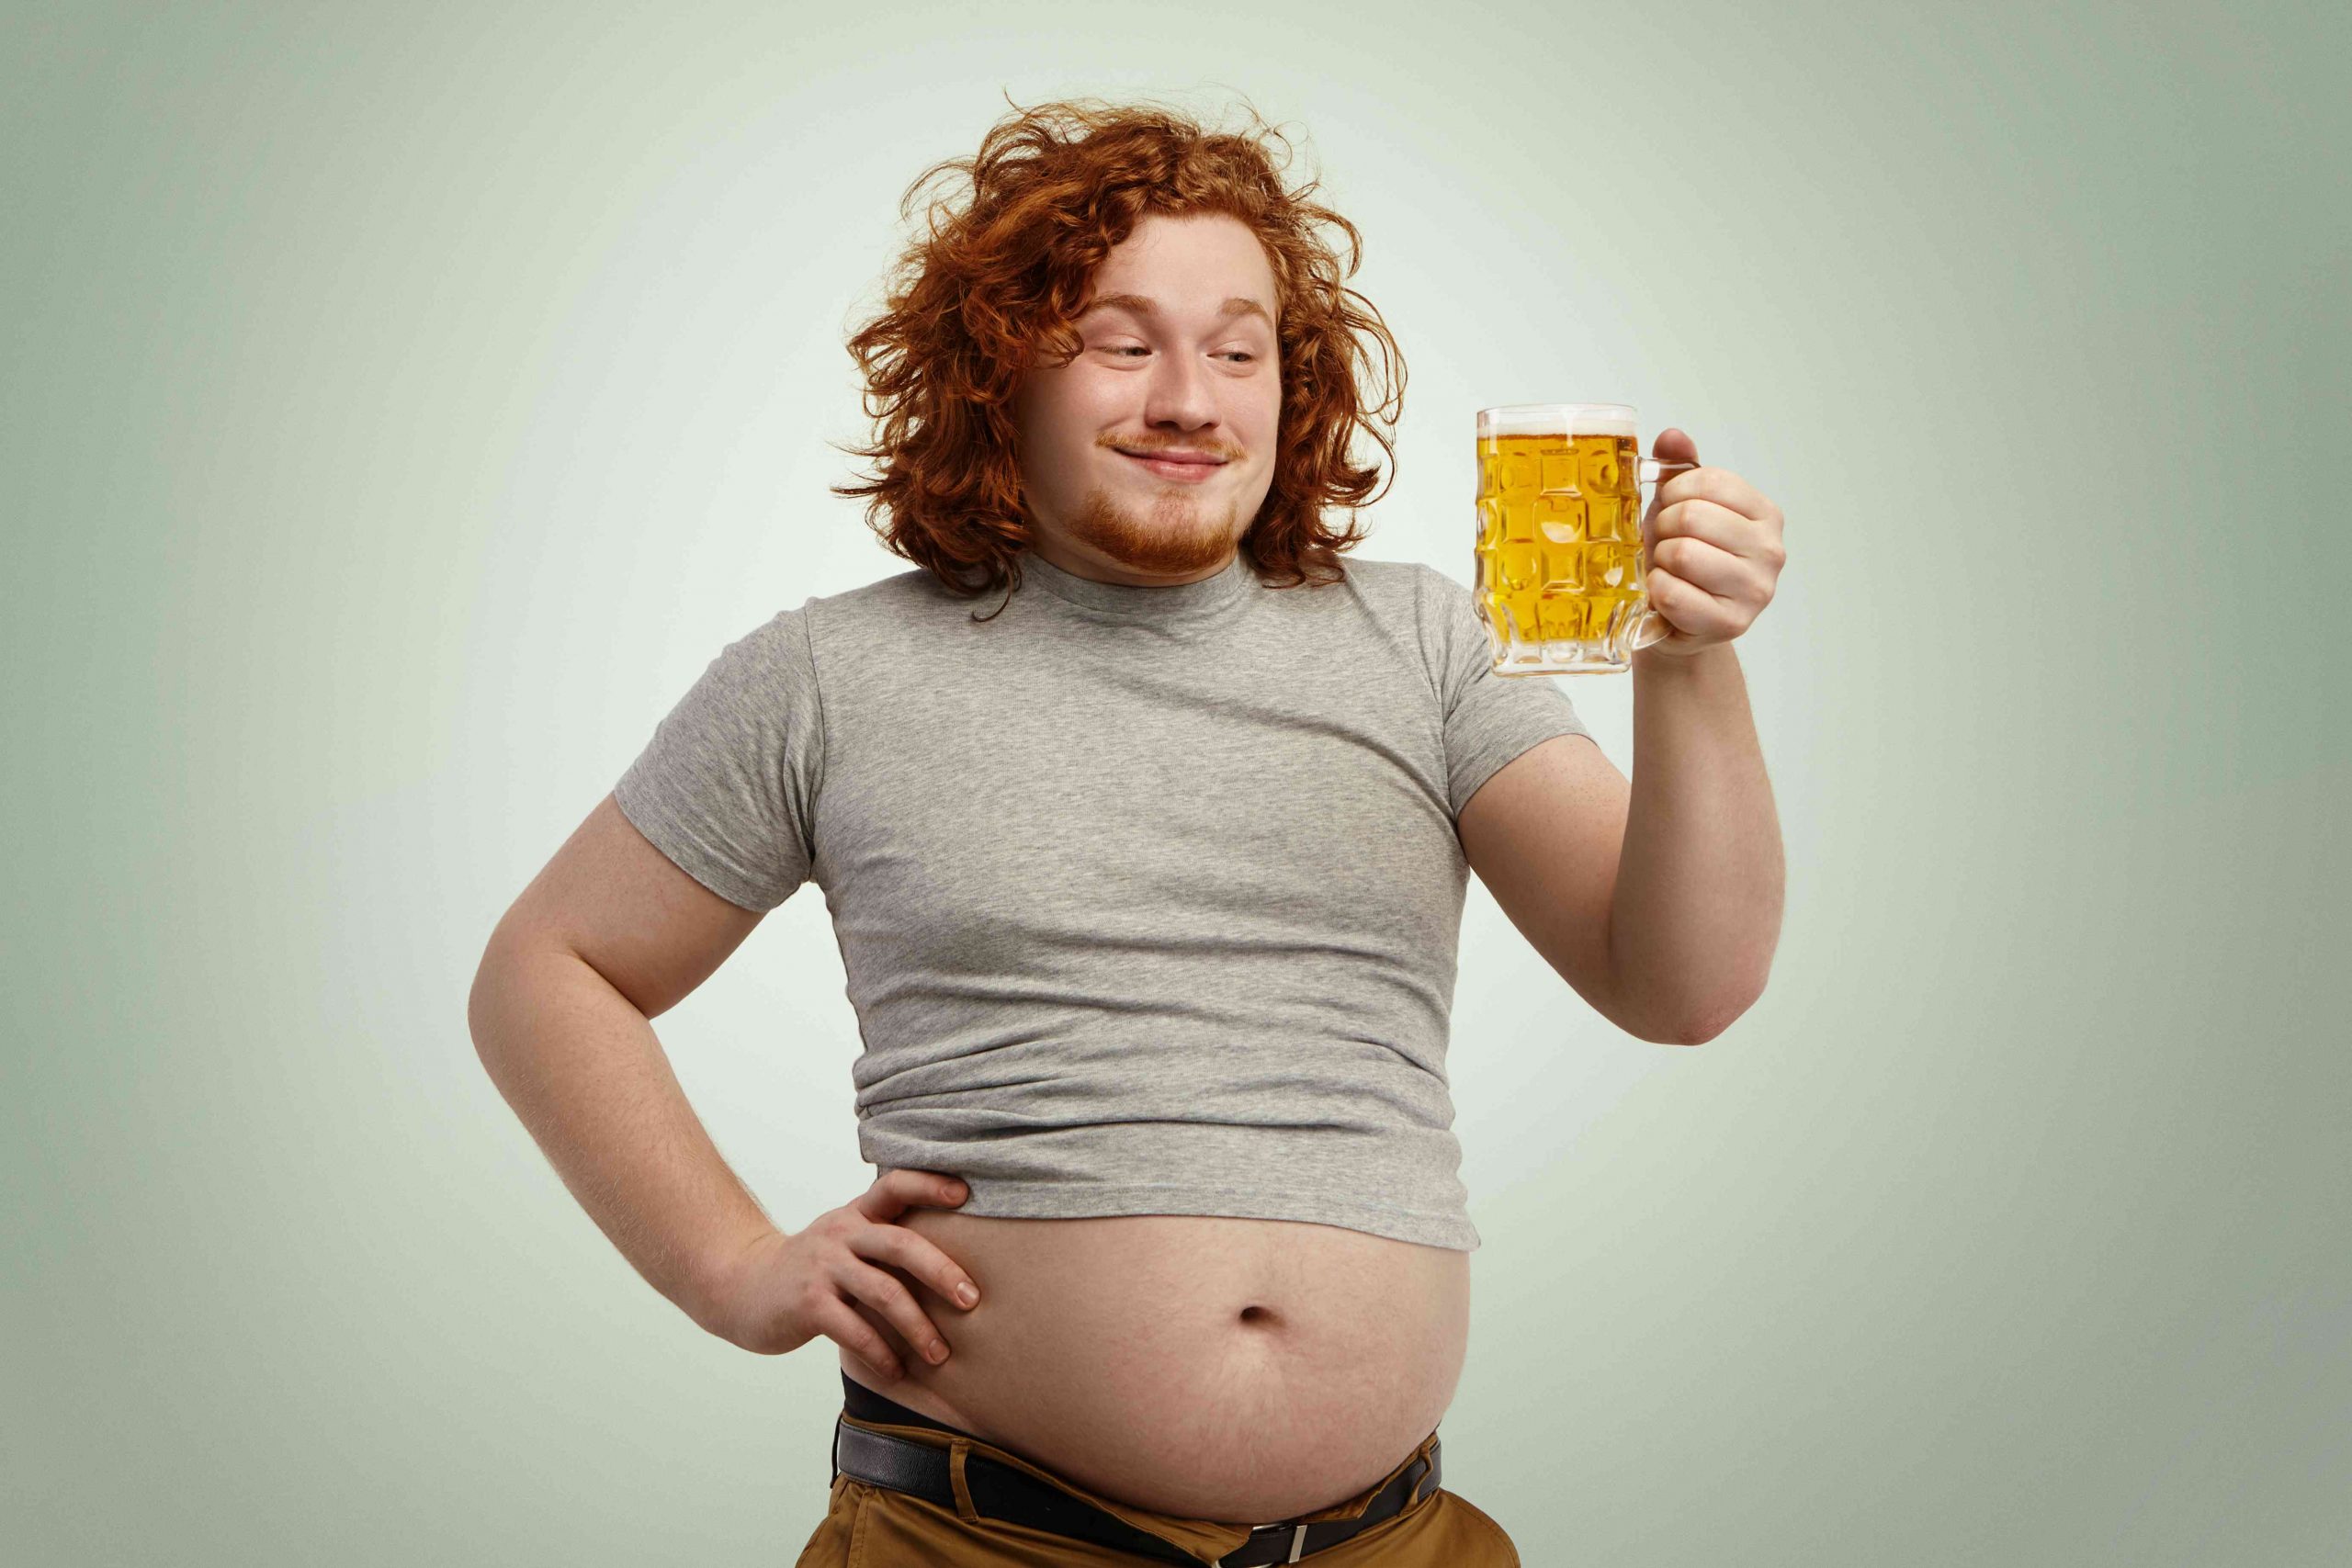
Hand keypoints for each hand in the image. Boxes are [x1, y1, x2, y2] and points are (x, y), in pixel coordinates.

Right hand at [702, 1168, 979, 1380]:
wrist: (742, 1286)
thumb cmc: (813, 1269)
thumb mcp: (846, 1241)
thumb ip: (886, 1241)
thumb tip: (955, 1264)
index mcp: (856, 1214)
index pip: (894, 1186)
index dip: (929, 1185)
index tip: (966, 1195)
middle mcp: (841, 1234)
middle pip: (900, 1244)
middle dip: (942, 1272)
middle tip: (973, 1300)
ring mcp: (823, 1267)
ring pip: (883, 1293)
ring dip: (918, 1327)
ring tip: (941, 1354)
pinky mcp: (807, 1303)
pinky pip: (854, 1329)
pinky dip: (881, 1353)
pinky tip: (897, 1370)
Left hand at [1637, 427, 1786, 656]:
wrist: (1678, 622)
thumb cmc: (1682, 560)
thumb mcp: (1681, 507)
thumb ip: (1678, 469)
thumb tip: (1673, 437)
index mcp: (1765, 514)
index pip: (1710, 482)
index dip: (1674, 492)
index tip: (1669, 508)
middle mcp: (1771, 551)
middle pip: (1693, 517)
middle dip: (1663, 528)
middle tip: (1664, 543)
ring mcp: (1756, 590)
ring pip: (1683, 554)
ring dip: (1660, 560)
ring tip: (1667, 569)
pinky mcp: (1732, 623)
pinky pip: (1674, 594)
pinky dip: (1657, 590)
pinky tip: (1665, 594)